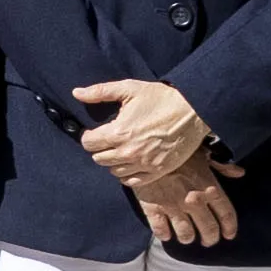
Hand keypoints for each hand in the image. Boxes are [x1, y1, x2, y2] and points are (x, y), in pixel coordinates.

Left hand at [73, 79, 211, 184]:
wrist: (194, 111)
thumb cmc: (161, 98)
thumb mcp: (129, 89)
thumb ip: (100, 92)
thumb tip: (76, 93)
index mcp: (118, 133)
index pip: (89, 144)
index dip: (89, 137)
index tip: (94, 132)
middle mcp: (129, 152)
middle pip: (99, 159)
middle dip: (100, 149)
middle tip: (108, 140)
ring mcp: (144, 164)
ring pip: (115, 171)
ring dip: (113, 162)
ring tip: (120, 150)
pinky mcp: (158, 171)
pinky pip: (134, 182)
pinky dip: (128, 175)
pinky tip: (130, 163)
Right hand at [130, 154, 244, 247]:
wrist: (144, 149)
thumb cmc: (176, 150)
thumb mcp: (203, 152)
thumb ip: (222, 165)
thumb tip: (239, 172)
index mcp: (209, 188)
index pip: (227, 214)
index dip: (229, 228)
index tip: (228, 234)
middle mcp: (194, 201)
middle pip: (209, 229)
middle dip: (210, 238)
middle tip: (207, 240)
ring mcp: (173, 206)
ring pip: (186, 234)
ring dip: (188, 238)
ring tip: (187, 237)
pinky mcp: (153, 208)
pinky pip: (161, 230)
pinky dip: (164, 235)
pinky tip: (166, 234)